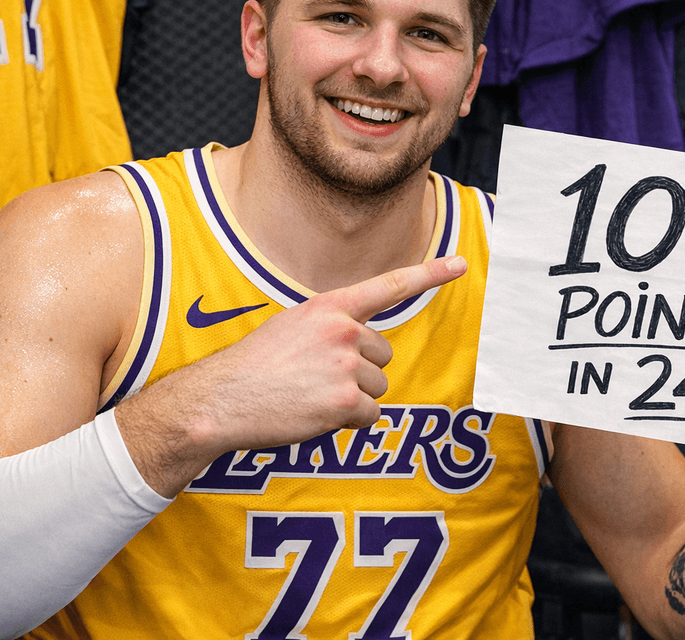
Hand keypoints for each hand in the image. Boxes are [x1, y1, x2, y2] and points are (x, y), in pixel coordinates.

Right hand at [117, 256, 467, 495]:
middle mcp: (343, 331)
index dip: (430, 273)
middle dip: (359, 372)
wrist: (222, 400)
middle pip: (383, 355)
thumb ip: (333, 327)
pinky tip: (314, 414)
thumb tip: (368, 347)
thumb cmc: (256, 366)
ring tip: (310, 395)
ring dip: (352, 398)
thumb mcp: (293, 327)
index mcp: (330, 307)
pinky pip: (370, 414)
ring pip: (378, 386)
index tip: (462, 263)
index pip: (389, 285)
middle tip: (315, 378)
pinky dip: (348, 422)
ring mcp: (345, 366)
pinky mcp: (345, 401)